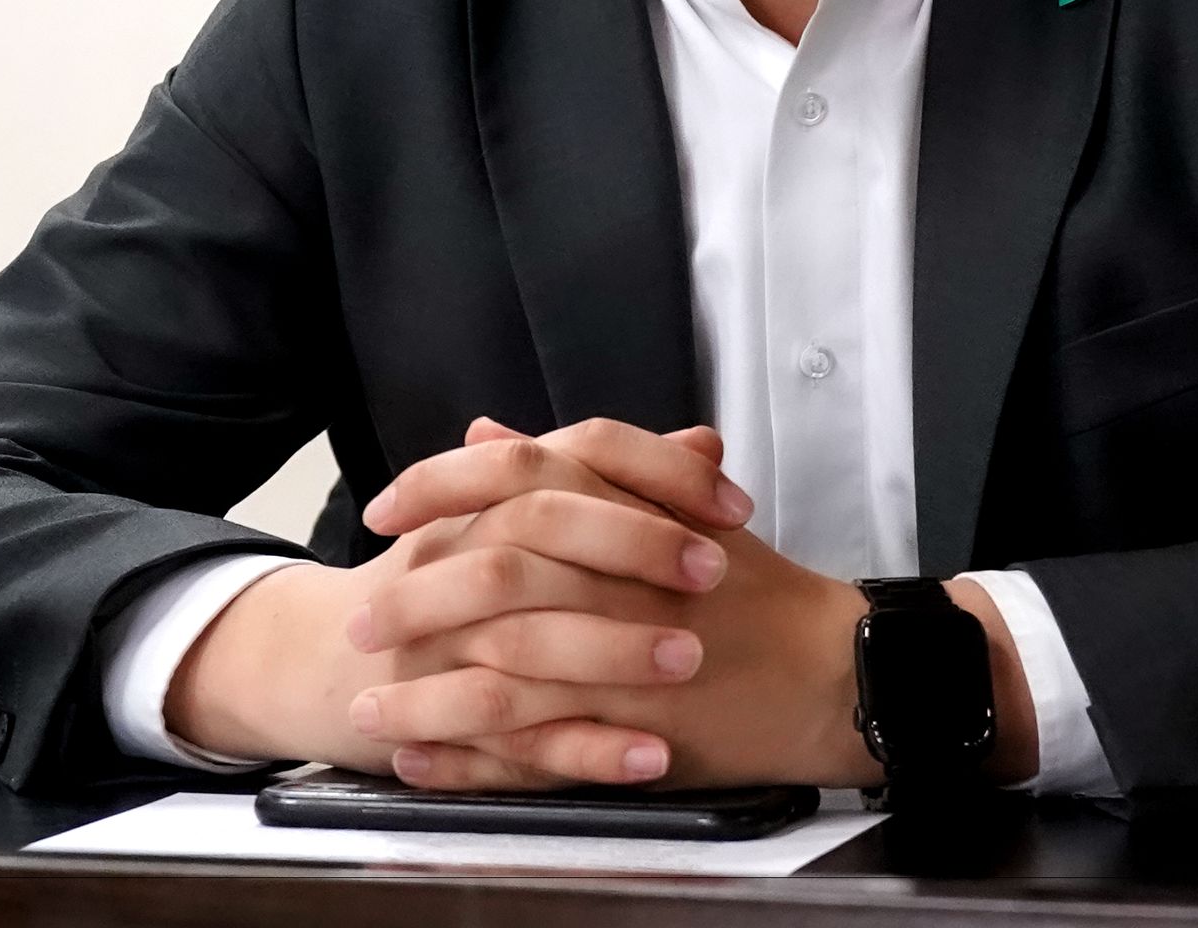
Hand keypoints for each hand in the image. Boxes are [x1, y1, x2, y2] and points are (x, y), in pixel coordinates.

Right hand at [161, 416, 747, 779]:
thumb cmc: (452, 581)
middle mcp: (463, 553)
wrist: (333, 657)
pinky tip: (648, 758)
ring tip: (686, 663)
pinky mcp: (448, 718)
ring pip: (527, 637)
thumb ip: (617, 483)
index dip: (655, 472)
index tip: (729, 502)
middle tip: (713, 572)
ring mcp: (448, 639)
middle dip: (635, 550)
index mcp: (493, 497)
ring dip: (612, 650)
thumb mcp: (528, 518)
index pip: (574, 452)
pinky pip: (518, 738)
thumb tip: (705, 443)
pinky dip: (584, 749)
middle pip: (543, 532)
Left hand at [355, 420, 1036, 793]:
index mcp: (631, 508)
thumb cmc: (758, 594)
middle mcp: (625, 574)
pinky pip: (533, 745)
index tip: (384, 509)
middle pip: (492, 572)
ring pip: (500, 667)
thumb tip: (486, 432)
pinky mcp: (634, 726)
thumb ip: (576, 470)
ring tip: (368, 707)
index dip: (439, 489)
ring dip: (423, 691)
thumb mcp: (671, 507)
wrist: (838, 668)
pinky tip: (421, 764)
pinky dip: (468, 758)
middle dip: (412, 598)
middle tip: (360, 618)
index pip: (518, 477)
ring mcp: (629, 653)